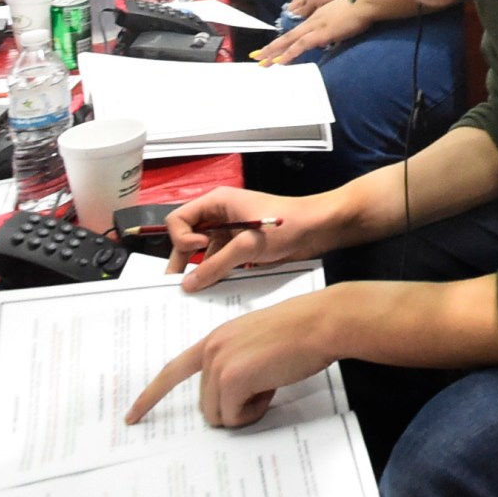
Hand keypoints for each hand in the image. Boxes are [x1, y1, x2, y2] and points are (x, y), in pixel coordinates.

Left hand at [126, 289, 344, 428]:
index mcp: (215, 339)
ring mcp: (219, 364)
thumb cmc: (301, 332)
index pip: (173, 371)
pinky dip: (255, 411)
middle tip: (266, 383)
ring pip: (219, 414)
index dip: (151, 396)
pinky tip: (273, 387)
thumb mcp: (257, 342)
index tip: (132, 415)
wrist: (320, 323)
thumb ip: (236, 363)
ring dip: (246, 409)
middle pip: (206, 405)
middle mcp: (211, 350)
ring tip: (271, 381)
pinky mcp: (232, 379)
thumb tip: (232, 398)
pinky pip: (235, 416)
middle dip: (235, 405)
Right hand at [160, 187, 341, 290]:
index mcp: (217, 203)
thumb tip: (188, 284)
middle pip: (188, 238)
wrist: (320, 229)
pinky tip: (218, 289)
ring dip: (202, 271)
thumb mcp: (248, 245)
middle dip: (183, 260)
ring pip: (204, 254)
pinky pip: (221, 261)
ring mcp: (231, 232)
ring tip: (197, 293)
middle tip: (177, 286)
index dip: (182, 236)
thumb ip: (216, 265)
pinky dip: (218, 274)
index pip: (178, 219)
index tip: (200, 248)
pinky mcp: (243, 247)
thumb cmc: (287, 224)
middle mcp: (220, 216)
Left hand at [254, 0, 375, 64]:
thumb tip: (327, 38)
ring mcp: (315, 27)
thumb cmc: (358, 10)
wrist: (365, 3)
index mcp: (316, 18)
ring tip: (262, 63)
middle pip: (286, 37)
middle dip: (270, 49)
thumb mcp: (340, 19)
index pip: (294, 32)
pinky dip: (289, 54)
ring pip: (289, 42)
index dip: (281, 42)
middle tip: (256, 57)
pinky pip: (301, 46)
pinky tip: (280, 62)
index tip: (271, 49)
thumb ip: (331, 28)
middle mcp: (311, 21)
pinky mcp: (321, 34)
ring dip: (274, 53)